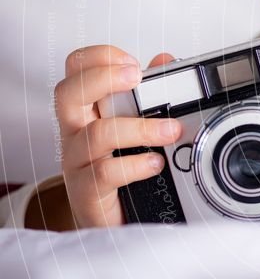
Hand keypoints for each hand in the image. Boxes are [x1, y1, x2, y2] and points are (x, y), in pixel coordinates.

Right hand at [55, 45, 181, 227]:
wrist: (114, 220)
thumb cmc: (123, 167)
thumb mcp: (137, 125)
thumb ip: (151, 92)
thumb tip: (166, 61)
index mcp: (87, 110)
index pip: (76, 70)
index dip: (99, 58)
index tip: (132, 63)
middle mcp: (76, 132)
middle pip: (69, 93)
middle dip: (104, 78)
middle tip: (137, 77)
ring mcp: (78, 162)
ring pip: (97, 133)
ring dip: (140, 127)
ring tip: (171, 130)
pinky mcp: (87, 192)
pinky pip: (104, 172)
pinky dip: (134, 165)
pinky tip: (156, 163)